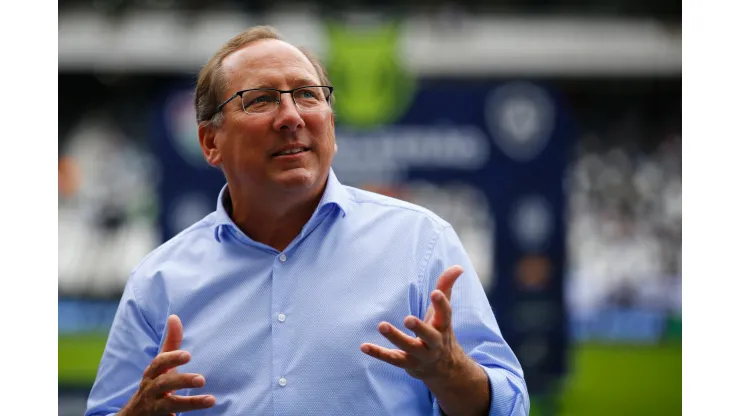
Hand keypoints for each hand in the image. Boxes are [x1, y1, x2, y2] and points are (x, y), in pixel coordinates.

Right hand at [119, 315, 215, 415]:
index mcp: (152, 374)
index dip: (172, 358)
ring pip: (168, 405)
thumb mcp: (161, 365)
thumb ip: (171, 343)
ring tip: (211, 400)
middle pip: (164, 384)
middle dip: (182, 381)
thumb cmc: (154, 384)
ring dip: (189, 403)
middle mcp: (150, 390)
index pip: (159, 363)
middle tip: (202, 379)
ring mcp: (154, 408)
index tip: (188, 355)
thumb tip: (174, 317)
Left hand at [360, 265, 469, 381]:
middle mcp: (434, 343)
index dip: (441, 304)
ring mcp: (421, 355)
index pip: (445, 315)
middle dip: (419, 328)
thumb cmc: (440, 332)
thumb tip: (458, 267)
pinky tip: (364, 346)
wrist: (444, 369)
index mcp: (443, 327)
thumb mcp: (443, 313)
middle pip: (429, 336)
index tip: (435, 292)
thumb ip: (446, 288)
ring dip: (395, 338)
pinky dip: (378, 353)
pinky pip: (392, 359)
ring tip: (382, 325)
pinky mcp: (407, 364)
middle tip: (408, 319)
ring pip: (408, 348)